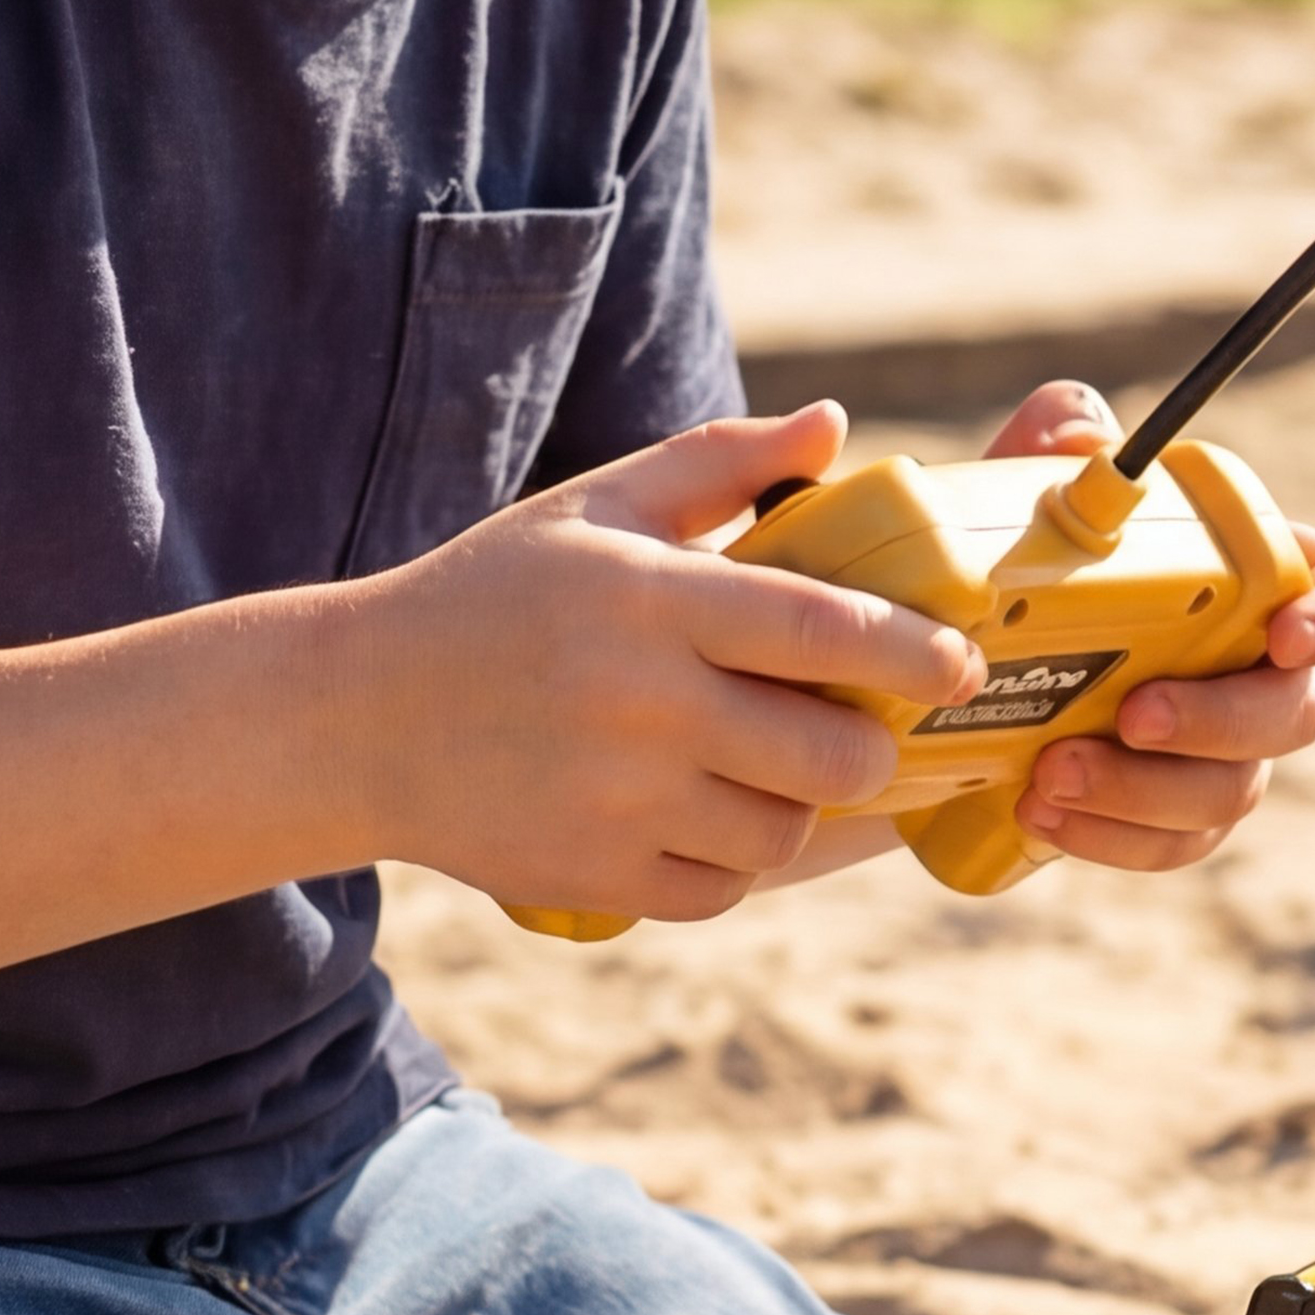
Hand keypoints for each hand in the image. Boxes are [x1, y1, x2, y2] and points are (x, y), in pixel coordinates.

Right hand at [368, 407, 984, 923]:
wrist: (354, 717)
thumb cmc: (494, 598)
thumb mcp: (596, 509)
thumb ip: (720, 465)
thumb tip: (835, 427)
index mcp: (650, 601)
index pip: (824, 630)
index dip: (913, 652)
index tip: (960, 664)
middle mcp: (641, 704)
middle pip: (830, 753)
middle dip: (867, 747)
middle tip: (855, 729)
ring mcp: (619, 799)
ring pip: (786, 832)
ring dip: (799, 807)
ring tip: (766, 769)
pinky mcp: (598, 874)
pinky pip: (724, 887)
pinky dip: (734, 862)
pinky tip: (704, 816)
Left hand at [977, 380, 1314, 876]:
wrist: (958, 681)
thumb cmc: (1018, 572)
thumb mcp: (1017, 498)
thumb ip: (1048, 446)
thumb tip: (1082, 428)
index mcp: (1255, 582)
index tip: (1285, 635)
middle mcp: (1258, 673)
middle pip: (1296, 712)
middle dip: (1221, 720)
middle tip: (1135, 714)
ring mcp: (1223, 755)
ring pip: (1231, 792)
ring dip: (1146, 789)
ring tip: (1052, 771)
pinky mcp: (1171, 818)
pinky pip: (1172, 843)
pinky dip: (1111, 838)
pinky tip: (1042, 815)